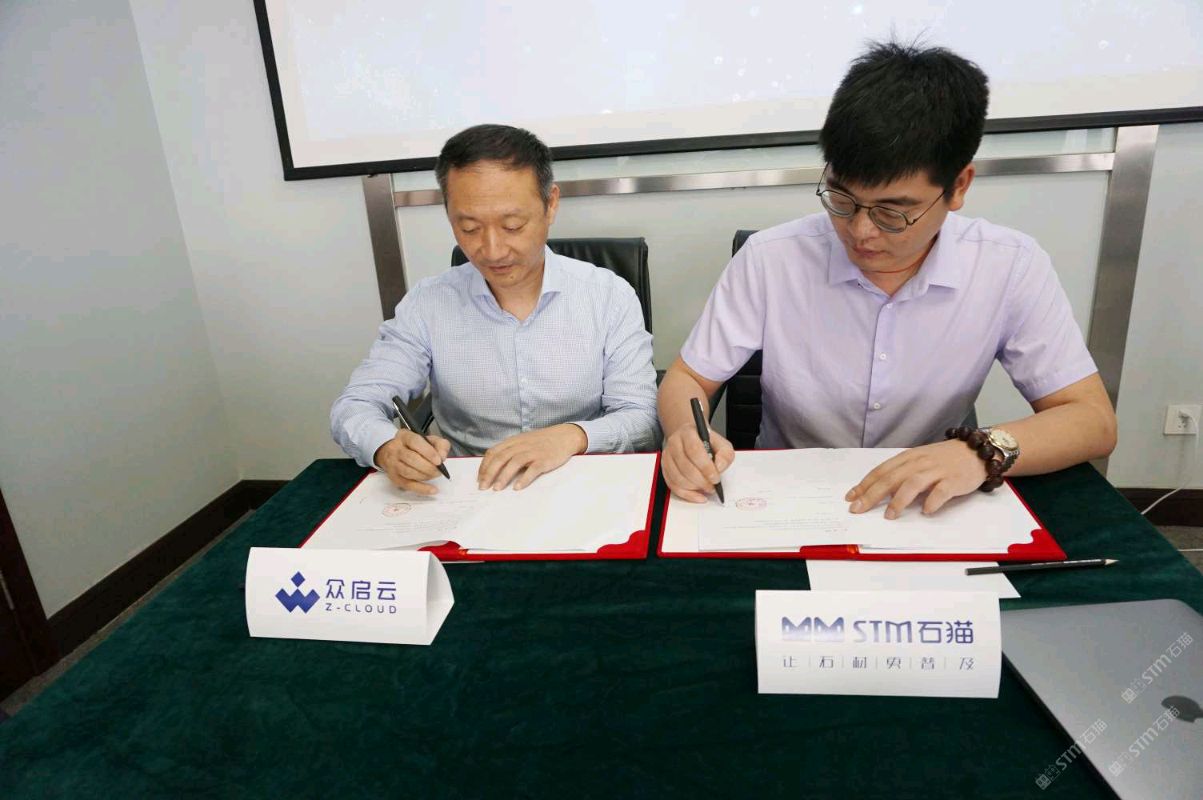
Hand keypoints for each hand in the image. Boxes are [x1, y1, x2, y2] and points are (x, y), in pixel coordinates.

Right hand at [373, 430, 451, 495]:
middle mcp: (396, 449)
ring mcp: (393, 464)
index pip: (415, 442)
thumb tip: (442, 456)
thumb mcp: (429, 440)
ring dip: (425, 476)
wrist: (394, 453)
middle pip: (411, 458)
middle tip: (439, 470)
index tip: (439, 460)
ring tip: (434, 475)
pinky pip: (408, 485)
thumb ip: (440, 445)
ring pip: (408, 472)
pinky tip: (432, 489)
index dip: (428, 452)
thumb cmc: (415, 447)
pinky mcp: (394, 477)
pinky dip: (422, 489)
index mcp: (405, 436)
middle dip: (428, 467)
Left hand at [477, 424, 586, 490]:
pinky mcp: (544, 459)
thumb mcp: (523, 441)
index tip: (479, 478)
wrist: (564, 436)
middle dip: (489, 473)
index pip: (493, 452)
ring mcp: (533, 452)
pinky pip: (532, 469)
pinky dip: (524, 478)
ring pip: (514, 463)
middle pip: (501, 458)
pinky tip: (517, 487)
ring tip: (497, 489)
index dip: (484, 466)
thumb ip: (511, 451)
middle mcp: (521, 445)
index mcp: (514, 441)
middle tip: (483, 487)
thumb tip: (495, 467)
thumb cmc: (542, 441)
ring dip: (503, 476)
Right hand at [661, 424, 734, 502]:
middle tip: (712, 486)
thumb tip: (719, 467)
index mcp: (688, 433)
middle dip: (701, 481)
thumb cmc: (705, 442)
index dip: (705, 467)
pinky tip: (697, 496)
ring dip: (694, 488)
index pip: (694, 450)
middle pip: (685, 466)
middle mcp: (674, 444)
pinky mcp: (665, 468)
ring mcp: (667, 457)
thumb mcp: (721, 443)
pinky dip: (686, 494)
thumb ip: (725, 454)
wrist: (689, 437)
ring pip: (677, 478)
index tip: (715, 478)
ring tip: (706, 488)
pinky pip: (672, 485)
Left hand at [845, 439, 987, 518]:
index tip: (850, 497)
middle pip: (891, 478)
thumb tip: (878, 492)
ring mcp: (937, 470)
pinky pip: (941, 491)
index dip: (864, 484)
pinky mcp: (954, 480)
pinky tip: (925, 511)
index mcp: (908, 457)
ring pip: (913, 483)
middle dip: (872, 494)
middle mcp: (920, 462)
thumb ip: (901, 473)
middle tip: (858, 509)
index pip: (881, 471)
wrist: (977, 451)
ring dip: (899, 500)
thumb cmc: (944, 459)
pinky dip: (932, 501)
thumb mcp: (919, 461)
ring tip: (889, 515)